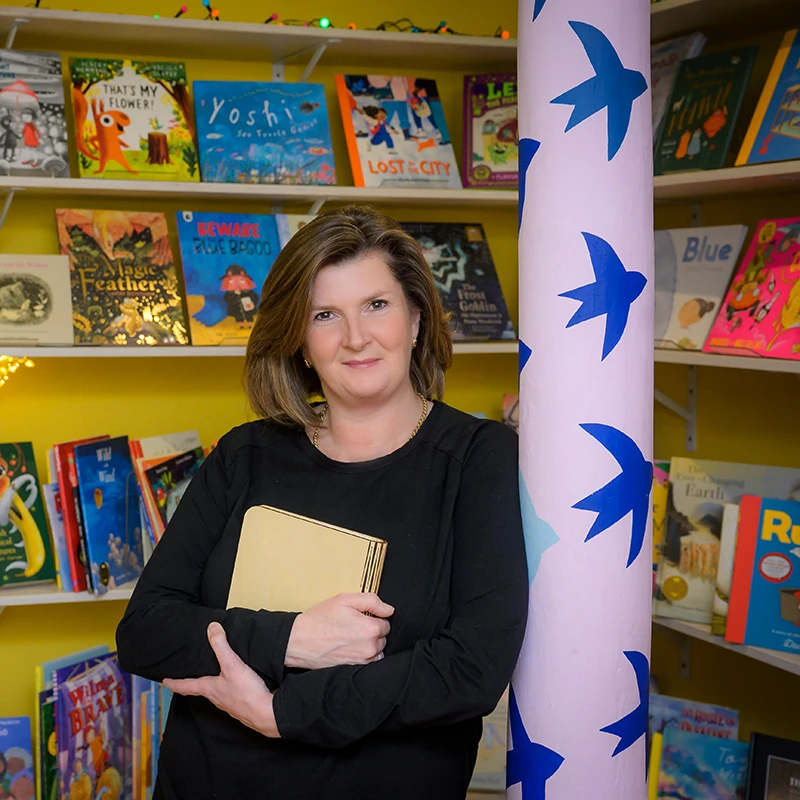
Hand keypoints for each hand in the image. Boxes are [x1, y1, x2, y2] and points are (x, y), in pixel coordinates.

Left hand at [163, 622, 279, 737]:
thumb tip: (212, 627)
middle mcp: (216, 698)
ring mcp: (229, 703)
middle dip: (192, 684)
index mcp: (210, 689)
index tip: (165, 682)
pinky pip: (230, 695)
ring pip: (215, 693)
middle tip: (186, 678)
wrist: (265, 714)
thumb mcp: (232, 665)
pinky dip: (228, 688)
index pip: (186, 686)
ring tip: (211, 678)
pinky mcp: (242, 704)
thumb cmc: (246, 693)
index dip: (174, 683)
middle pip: (200, 690)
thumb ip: (221, 646)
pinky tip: (236, 684)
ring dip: (211, 686)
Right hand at [285, 592, 393, 670]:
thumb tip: (389, 610)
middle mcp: (370, 648)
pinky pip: (368, 662)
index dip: (373, 617)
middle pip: (382, 637)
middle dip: (372, 631)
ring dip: (368, 644)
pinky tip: (348, 648)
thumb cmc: (319, 619)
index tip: (360, 617)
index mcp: (370, 629)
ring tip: (350, 637)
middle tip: (353, 626)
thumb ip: (371, 601)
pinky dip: (362, 655)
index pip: (386, 622)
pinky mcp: (354, 670)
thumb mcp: (344, 599)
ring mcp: (362, 661)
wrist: (299, 641)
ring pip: (377, 650)